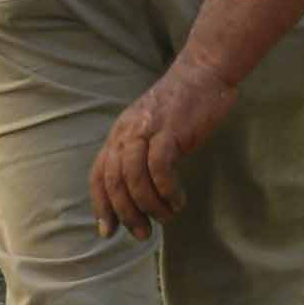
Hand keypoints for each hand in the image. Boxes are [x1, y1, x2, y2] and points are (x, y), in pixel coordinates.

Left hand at [94, 65, 232, 232]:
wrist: (204, 71)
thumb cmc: (183, 104)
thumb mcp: (152, 127)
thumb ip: (141, 152)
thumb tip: (139, 189)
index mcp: (120, 134)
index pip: (99, 175)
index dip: (101, 205)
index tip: (108, 231)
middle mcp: (127, 133)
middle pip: (114, 181)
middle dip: (125, 213)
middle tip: (142, 233)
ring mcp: (147, 130)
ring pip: (134, 178)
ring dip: (148, 205)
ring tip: (166, 217)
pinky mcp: (169, 130)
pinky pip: (160, 168)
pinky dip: (166, 190)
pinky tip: (178, 200)